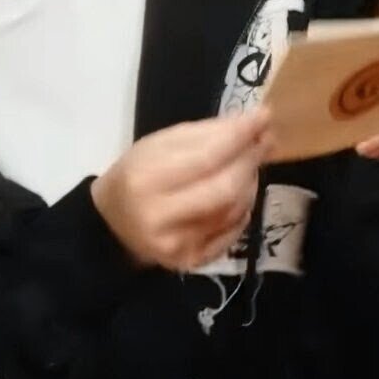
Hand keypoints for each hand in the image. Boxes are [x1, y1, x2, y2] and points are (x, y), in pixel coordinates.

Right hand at [90, 108, 272, 271]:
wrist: (114, 224)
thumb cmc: (136, 175)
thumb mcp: (156, 145)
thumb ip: (202, 134)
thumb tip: (252, 123)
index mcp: (145, 179)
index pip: (205, 157)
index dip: (239, 137)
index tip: (263, 116)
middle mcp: (161, 216)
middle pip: (224, 187)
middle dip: (250, 160)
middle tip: (265, 140)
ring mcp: (179, 244)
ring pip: (233, 210)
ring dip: (249, 182)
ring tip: (248, 164)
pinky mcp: (193, 262)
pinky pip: (233, 232)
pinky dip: (243, 208)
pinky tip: (238, 194)